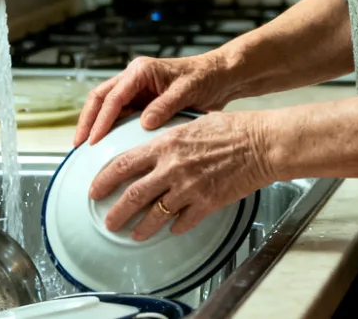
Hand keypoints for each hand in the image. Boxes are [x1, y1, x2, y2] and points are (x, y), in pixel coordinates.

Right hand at [73, 51, 240, 146]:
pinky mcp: (142, 100)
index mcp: (141, 70)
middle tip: (79, 146)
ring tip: (85, 150)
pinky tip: (106, 146)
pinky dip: (110, 128)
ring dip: (95, 125)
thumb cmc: (206, 78)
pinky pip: (120, 114)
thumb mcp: (188, 90)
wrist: (221, 76)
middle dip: (87, 121)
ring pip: (106, 106)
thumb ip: (166, 105)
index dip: (101, 120)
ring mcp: (136, 89)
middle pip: (99, 98)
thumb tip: (144, 122)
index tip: (93, 141)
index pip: (113, 96)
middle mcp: (134, 77)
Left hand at [88, 111, 272, 239]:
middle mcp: (173, 167)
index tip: (95, 189)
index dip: (104, 180)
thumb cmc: (234, 129)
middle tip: (109, 222)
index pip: (123, 164)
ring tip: (134, 234)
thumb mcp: (194, 123)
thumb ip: (171, 139)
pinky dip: (175, 227)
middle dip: (116, 213)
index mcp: (166, 144)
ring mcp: (189, 188)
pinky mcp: (207, 203)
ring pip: (155, 215)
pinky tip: (172, 229)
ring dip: (141, 228)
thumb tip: (154, 148)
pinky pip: (184, 222)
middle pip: (133, 196)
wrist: (262, 143)